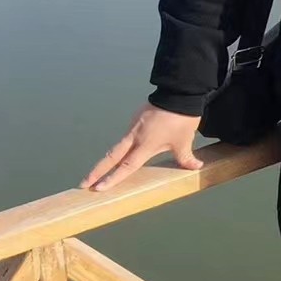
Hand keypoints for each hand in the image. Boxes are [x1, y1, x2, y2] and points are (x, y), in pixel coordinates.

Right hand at [80, 103, 203, 192]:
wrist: (178, 92)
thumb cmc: (182, 119)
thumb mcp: (185, 140)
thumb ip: (186, 157)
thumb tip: (197, 166)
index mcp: (146, 144)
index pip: (126, 166)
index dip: (113, 178)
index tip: (98, 188)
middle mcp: (135, 136)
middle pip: (111, 157)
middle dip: (97, 171)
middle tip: (84, 184)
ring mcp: (133, 127)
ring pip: (117, 146)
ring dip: (108, 160)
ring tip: (97, 173)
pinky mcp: (136, 119)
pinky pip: (127, 137)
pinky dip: (122, 147)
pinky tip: (121, 153)